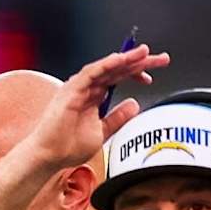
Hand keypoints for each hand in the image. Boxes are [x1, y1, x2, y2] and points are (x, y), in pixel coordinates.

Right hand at [21, 43, 171, 171]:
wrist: (48, 156)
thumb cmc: (67, 147)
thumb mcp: (103, 131)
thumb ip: (118, 117)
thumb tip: (134, 103)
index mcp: (93, 96)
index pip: (118, 77)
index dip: (136, 74)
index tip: (151, 77)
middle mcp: (86, 88)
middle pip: (117, 69)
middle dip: (139, 62)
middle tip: (161, 58)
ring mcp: (78, 88)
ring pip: (106, 67)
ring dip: (125, 58)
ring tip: (144, 52)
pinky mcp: (71, 90)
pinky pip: (90, 73)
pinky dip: (106, 64)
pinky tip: (120, 59)